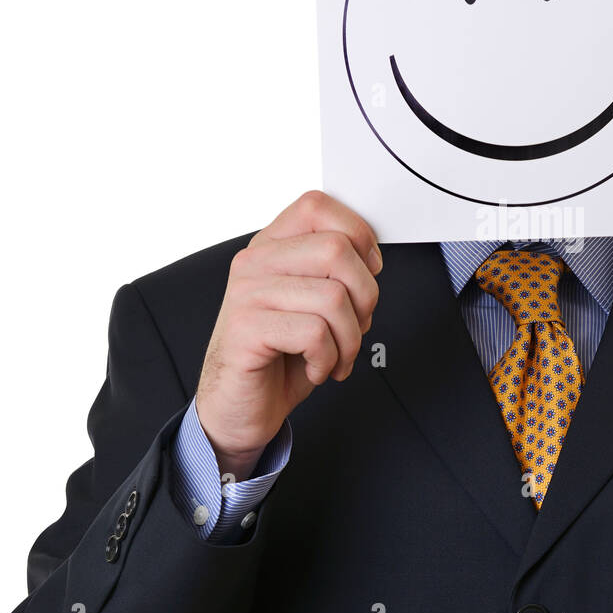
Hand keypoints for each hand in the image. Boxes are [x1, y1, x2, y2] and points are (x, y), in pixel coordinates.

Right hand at [196, 191, 380, 479]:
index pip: (318, 206)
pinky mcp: (245, 329)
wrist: (240, 407)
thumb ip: (335, 272)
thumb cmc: (282, 355)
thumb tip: (372, 258)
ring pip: (333, 297)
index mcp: (273, 246)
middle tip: (357, 326)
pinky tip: (316, 368)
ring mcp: (246, 293)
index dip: (359, 236)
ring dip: (350, 338)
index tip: (368, 272)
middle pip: (337, 249)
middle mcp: (255, 261)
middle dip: (365, 296)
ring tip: (336, 355)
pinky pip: (314, 333)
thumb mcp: (314, 303)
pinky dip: (328, 358)